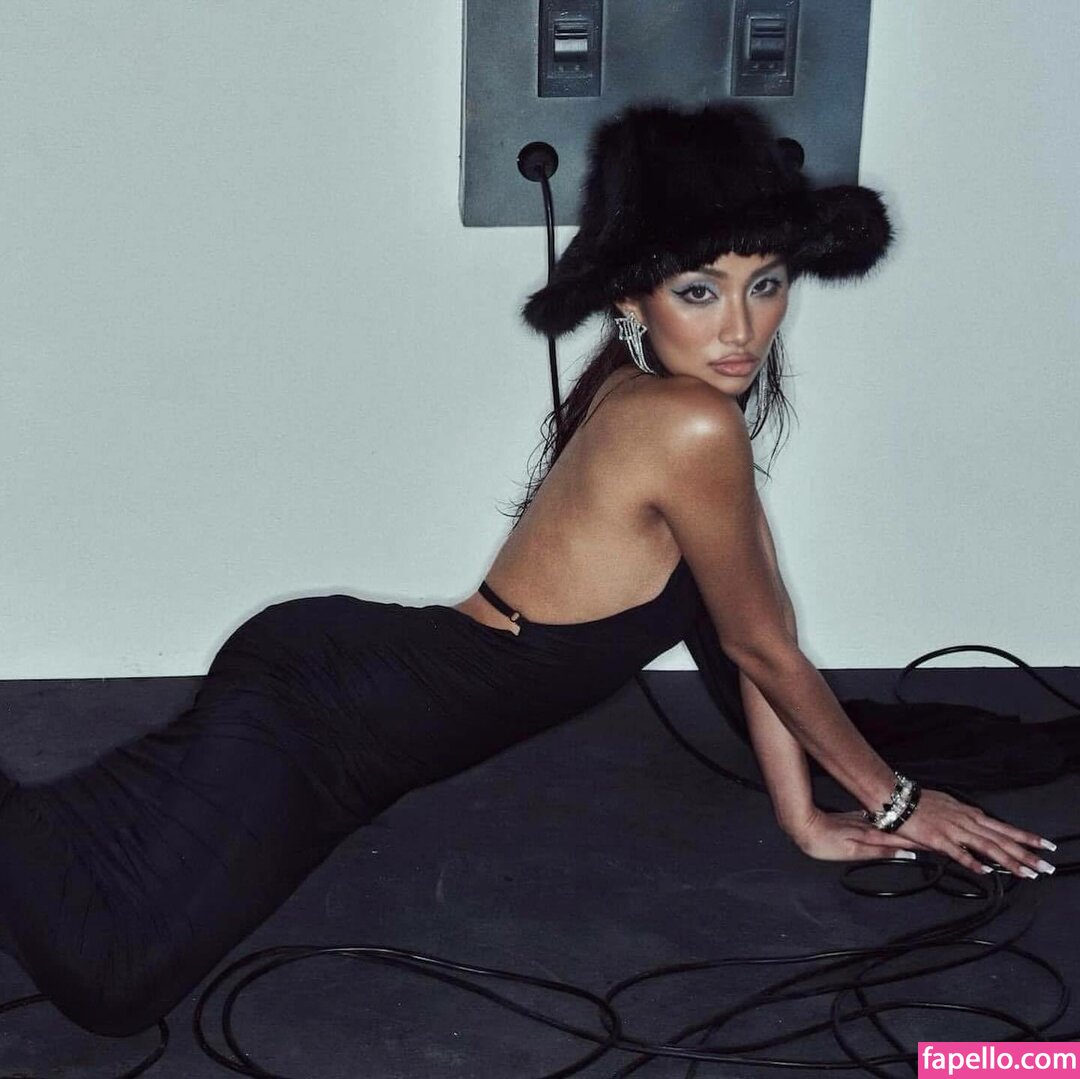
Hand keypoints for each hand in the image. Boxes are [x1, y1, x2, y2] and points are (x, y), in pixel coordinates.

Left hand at [787, 807, 924, 862]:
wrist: (804, 826)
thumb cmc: (823, 842)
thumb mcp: (853, 852)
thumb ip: (879, 852)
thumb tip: (902, 853)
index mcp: (871, 835)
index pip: (901, 839)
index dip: (920, 842)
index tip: (937, 843)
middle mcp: (869, 826)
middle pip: (899, 831)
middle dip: (918, 834)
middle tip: (937, 836)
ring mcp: (862, 822)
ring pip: (890, 826)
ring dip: (906, 828)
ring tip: (923, 830)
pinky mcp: (855, 820)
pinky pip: (879, 822)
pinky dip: (891, 824)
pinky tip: (895, 824)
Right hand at [887, 787, 1055, 879]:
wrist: (895, 797)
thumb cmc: (920, 803)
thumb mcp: (949, 806)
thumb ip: (965, 819)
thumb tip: (979, 826)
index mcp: (970, 815)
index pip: (1004, 828)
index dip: (1025, 837)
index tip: (1045, 845)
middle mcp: (966, 821)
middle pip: (1002, 839)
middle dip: (1027, 853)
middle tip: (1046, 866)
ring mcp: (953, 830)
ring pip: (988, 846)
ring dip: (1010, 861)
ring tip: (1027, 873)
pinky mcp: (937, 839)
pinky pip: (958, 853)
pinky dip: (973, 862)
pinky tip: (986, 872)